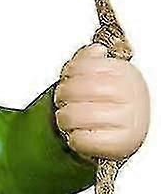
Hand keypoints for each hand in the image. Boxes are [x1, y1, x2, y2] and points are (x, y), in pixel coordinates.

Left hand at [54, 44, 149, 161]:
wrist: (132, 133)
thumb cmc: (115, 105)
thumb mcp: (108, 78)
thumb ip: (93, 61)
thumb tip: (94, 50)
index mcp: (125, 74)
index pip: (86, 65)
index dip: (69, 73)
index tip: (66, 80)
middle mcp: (129, 94)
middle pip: (79, 89)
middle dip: (62, 96)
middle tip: (61, 102)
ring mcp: (126, 119)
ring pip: (76, 115)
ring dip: (64, 119)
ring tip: (66, 119)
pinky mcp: (119, 143)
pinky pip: (82, 139)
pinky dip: (73, 139)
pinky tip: (77, 135)